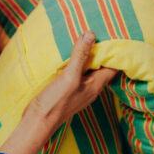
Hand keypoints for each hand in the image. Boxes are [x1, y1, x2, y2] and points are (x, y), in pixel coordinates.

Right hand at [0, 32, 116, 153]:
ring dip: (90, 56)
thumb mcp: (69, 76)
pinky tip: (72, 55)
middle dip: (103, 51)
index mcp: (96, 85)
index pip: (113, 66)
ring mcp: (80, 90)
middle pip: (103, 67)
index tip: (115, 35)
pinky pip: (79, 73)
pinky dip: (79, 62)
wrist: (37, 121)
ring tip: (87, 38)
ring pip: (90, 70)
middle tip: (101, 32)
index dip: (116, 52)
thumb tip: (91, 35)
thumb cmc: (55, 102)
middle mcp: (91, 88)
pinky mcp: (69, 90)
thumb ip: (80, 56)